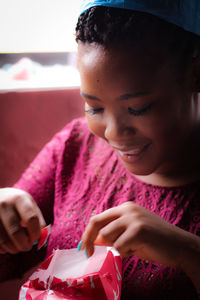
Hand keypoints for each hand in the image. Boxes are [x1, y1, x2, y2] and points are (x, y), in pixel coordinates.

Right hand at [0, 188, 45, 253]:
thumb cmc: (16, 203)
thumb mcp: (29, 203)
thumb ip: (38, 219)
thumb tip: (42, 239)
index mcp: (19, 198)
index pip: (31, 219)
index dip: (35, 233)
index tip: (36, 239)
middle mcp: (4, 205)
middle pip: (15, 232)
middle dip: (24, 244)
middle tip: (27, 247)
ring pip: (4, 240)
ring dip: (14, 249)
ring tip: (18, 247)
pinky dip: (3, 249)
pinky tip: (7, 245)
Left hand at [80, 202, 196, 268]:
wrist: (179, 245)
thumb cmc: (153, 241)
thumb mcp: (130, 234)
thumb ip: (113, 234)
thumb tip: (94, 240)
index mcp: (125, 207)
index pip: (99, 218)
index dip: (88, 232)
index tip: (83, 246)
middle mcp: (128, 209)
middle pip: (97, 223)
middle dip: (89, 240)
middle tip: (87, 253)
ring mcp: (133, 218)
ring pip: (108, 237)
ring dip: (117, 247)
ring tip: (133, 247)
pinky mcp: (138, 230)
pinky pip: (119, 247)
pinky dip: (127, 253)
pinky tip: (140, 249)